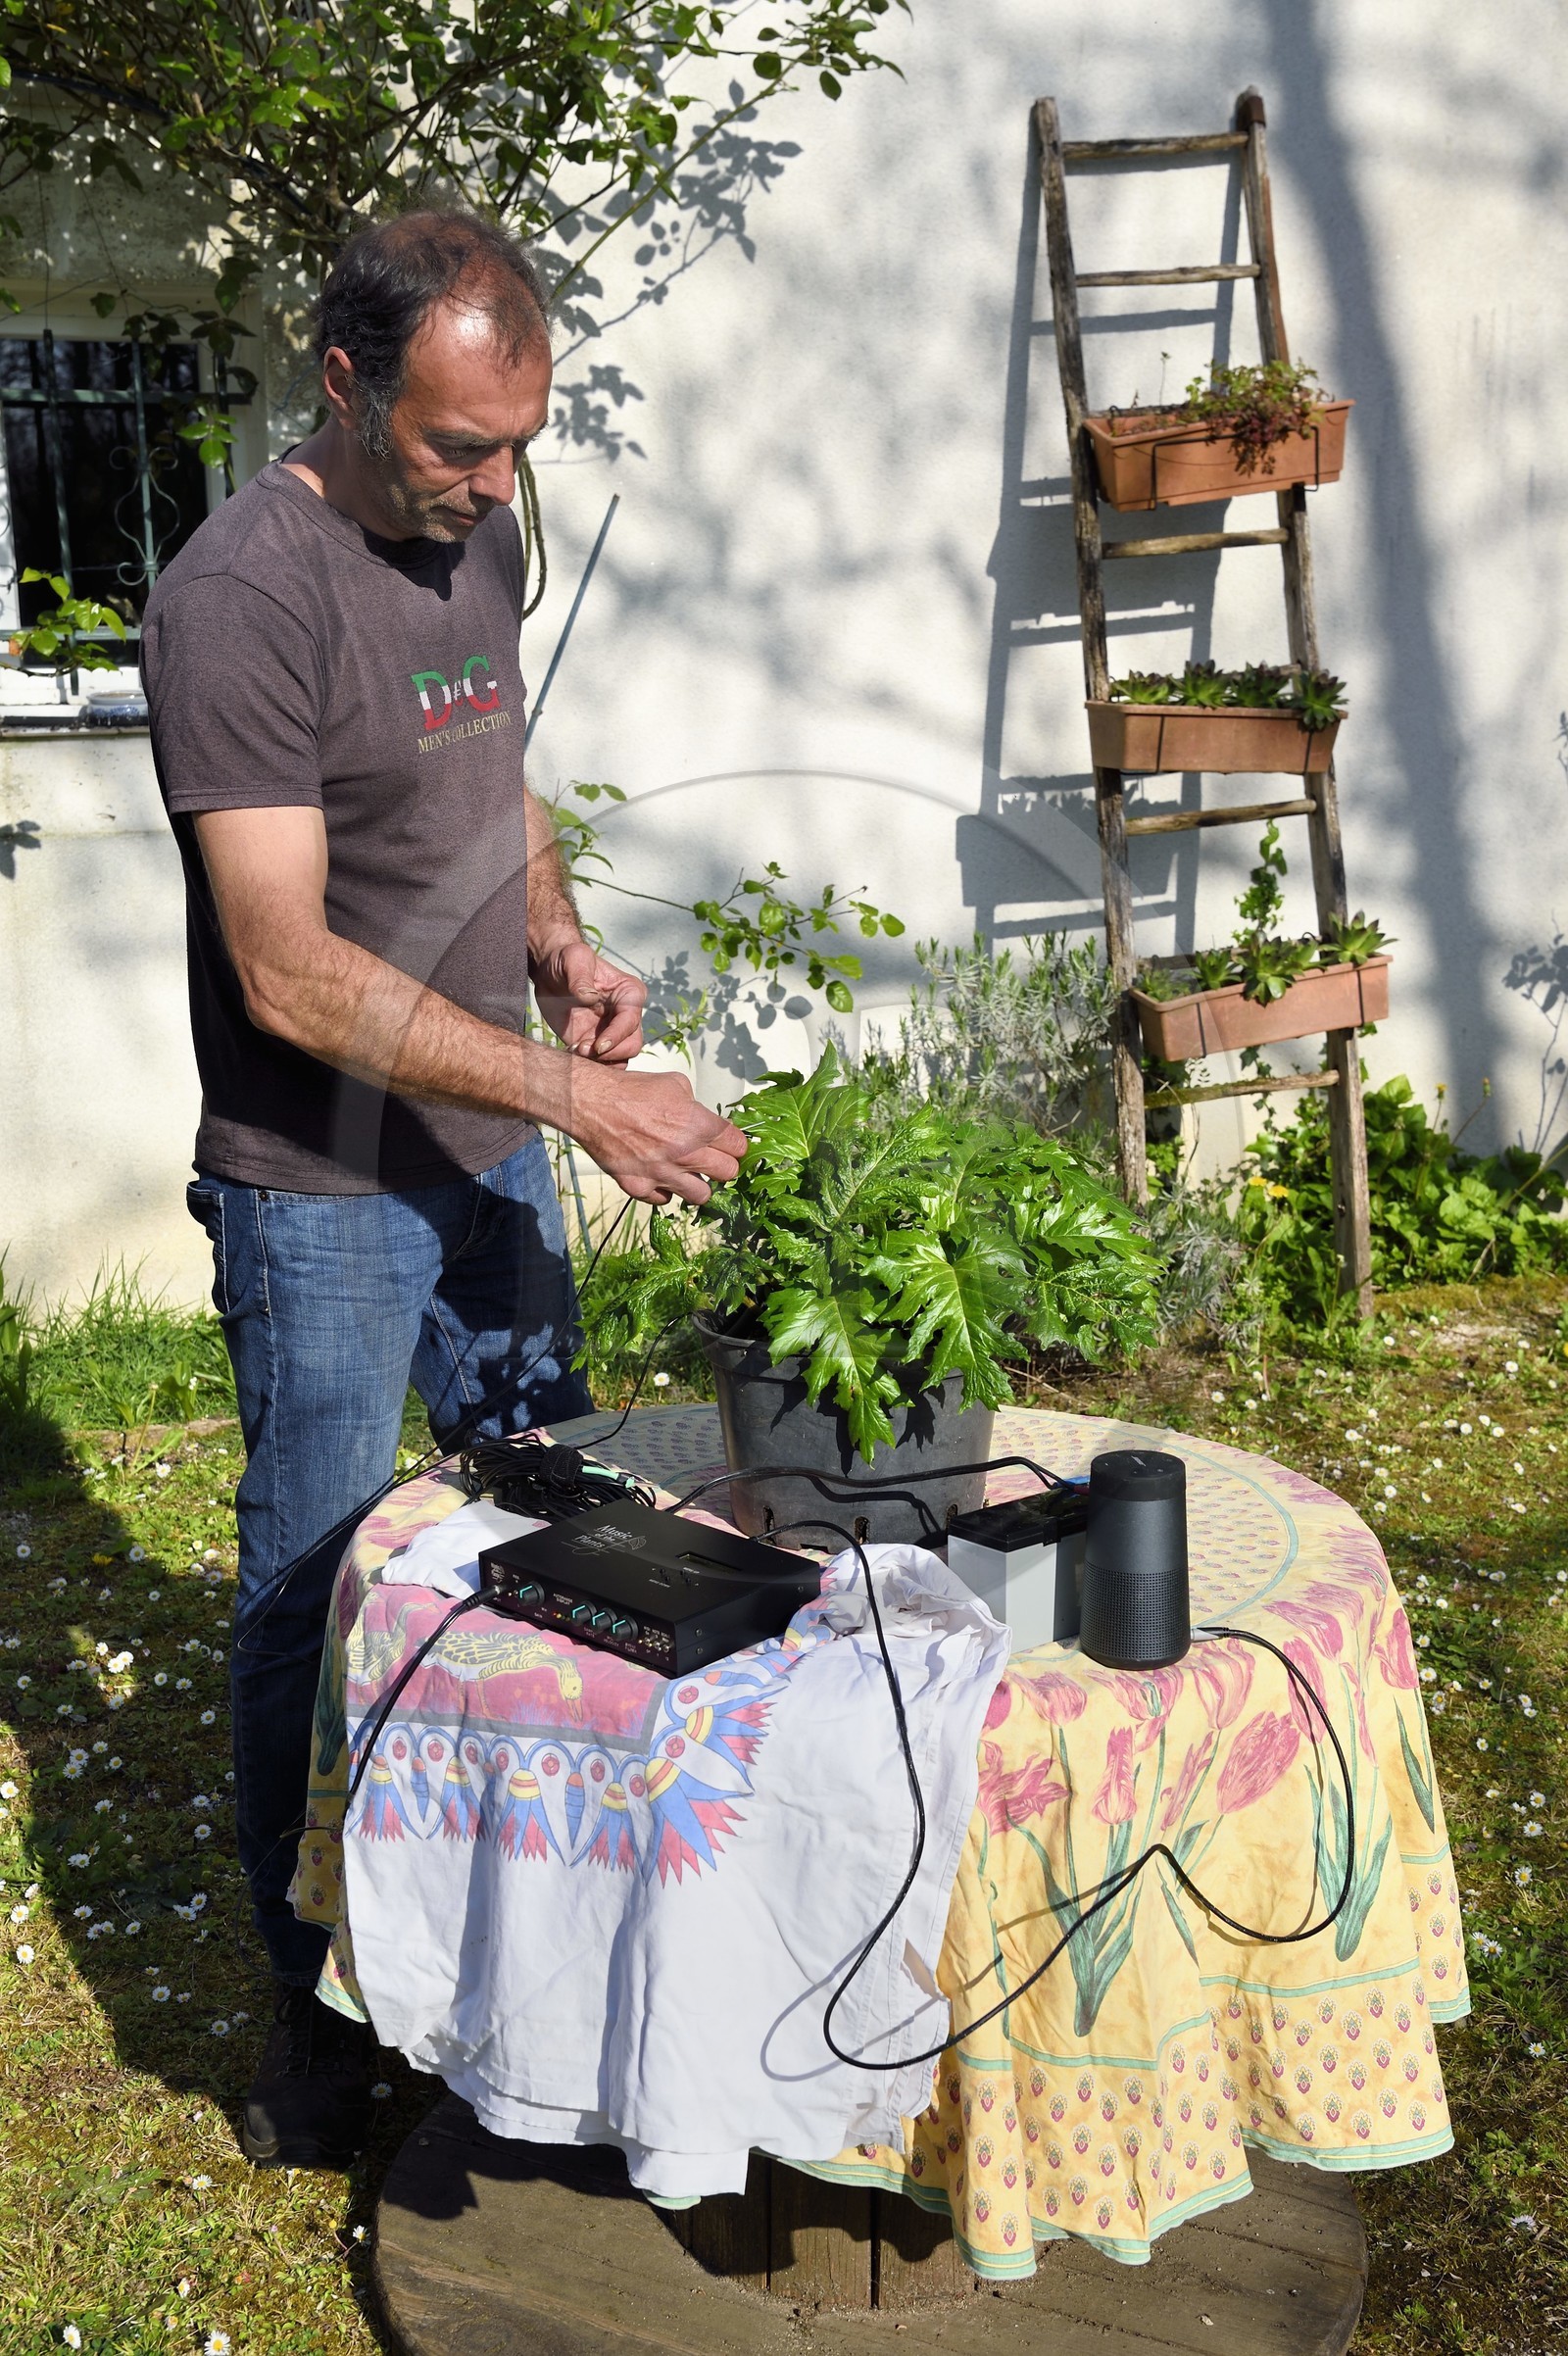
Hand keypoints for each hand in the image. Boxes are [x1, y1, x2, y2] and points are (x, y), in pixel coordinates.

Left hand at [532, 938, 645, 1064]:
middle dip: (609, 1053)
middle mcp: (626, 1015)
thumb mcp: (573, 958)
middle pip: (632, 1045)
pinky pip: (604, 1063)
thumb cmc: (566, 960)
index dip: (616, 1036)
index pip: (631, 1022)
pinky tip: (572, 1053)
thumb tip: (589, 997)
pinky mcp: (597, 1043)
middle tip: (582, 1049)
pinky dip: (592, 1065)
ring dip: (601, 1062)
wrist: (550, 973)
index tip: (597, 1045)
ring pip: (621, 1058)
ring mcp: (613, 1031)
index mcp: (629, 994)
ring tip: (576, 1051)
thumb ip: (580, 975)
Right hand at [569, 1063, 746, 1206]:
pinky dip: (665, 1190)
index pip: (738, 1146)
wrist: (593, 1104)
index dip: (736, 1144)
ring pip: (702, 1195)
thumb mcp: (674, 1084)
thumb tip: (704, 1119)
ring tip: (689, 1174)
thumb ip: (696, 1106)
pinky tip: (660, 1176)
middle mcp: (685, 1153)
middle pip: (728, 1173)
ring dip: (699, 1184)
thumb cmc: (631, 1091)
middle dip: (724, 1165)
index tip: (730, 1144)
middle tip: (713, 1159)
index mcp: (699, 1125)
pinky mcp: (641, 1186)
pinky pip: (665, 1199)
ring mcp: (663, 1173)